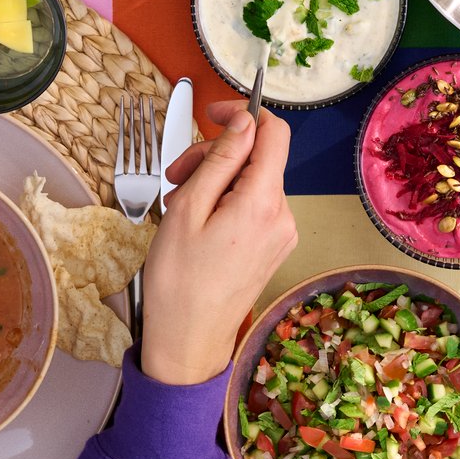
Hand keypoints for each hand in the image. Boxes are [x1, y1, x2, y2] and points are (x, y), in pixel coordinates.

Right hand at [140, 100, 296, 385]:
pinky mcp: (274, 247)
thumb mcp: (187, 209)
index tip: (214, 114)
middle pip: (257, 158)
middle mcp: (283, 215)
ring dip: (217, 180)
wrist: (186, 345)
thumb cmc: (178, 282)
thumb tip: (243, 122)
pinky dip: (227, 202)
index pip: (274, 133)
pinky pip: (254, 206)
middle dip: (216, 155)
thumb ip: (220, 159)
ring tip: (180, 203)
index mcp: (263, 202)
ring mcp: (282, 234)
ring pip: (253, 182)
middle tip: (176, 174)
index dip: (245, 114)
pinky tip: (198, 221)